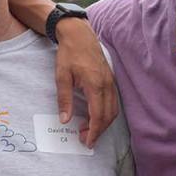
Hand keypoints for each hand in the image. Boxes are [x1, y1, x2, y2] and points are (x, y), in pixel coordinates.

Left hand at [53, 18, 118, 146]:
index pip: (98, 116)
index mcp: (95, 85)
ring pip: (113, 110)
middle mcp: (107, 85)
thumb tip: (65, 120)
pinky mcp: (110, 79)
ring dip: (103, 123)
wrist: (79, 34)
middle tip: (85, 139)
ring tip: (88, 130)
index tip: (87, 142)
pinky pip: (113, 102)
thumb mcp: (62, 76)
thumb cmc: (69, 54)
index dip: (93, 131)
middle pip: (108, 116)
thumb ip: (64, 99)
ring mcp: (111, 82)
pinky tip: (95, 116)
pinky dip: (106, 113)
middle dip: (98, 131)